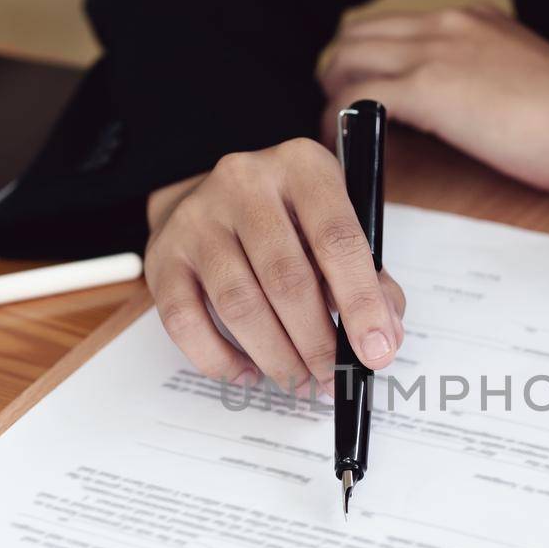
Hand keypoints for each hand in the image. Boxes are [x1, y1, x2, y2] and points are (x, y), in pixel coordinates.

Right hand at [144, 139, 404, 393]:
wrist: (208, 197)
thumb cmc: (286, 220)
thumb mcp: (336, 226)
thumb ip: (369, 277)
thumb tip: (385, 337)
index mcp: (302, 167)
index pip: (338, 239)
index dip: (361, 304)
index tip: (376, 354)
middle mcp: (245, 183)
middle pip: (286, 278)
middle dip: (316, 342)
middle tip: (332, 379)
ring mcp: (198, 218)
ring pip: (239, 304)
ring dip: (275, 356)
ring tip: (298, 380)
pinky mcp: (163, 256)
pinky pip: (186, 322)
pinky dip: (220, 360)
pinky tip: (248, 373)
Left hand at [320, 4, 548, 191]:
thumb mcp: (524, 73)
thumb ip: (487, 72)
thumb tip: (463, 103)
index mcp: (474, 18)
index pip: (400, 25)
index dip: (372, 55)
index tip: (366, 84)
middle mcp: (448, 23)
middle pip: (362, 32)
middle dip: (339, 68)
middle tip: (334, 106)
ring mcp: (435, 51)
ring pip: (350, 56)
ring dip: (332, 90)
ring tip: (333, 124)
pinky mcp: (427, 88)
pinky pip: (356, 95)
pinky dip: (338, 117)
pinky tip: (340, 140)